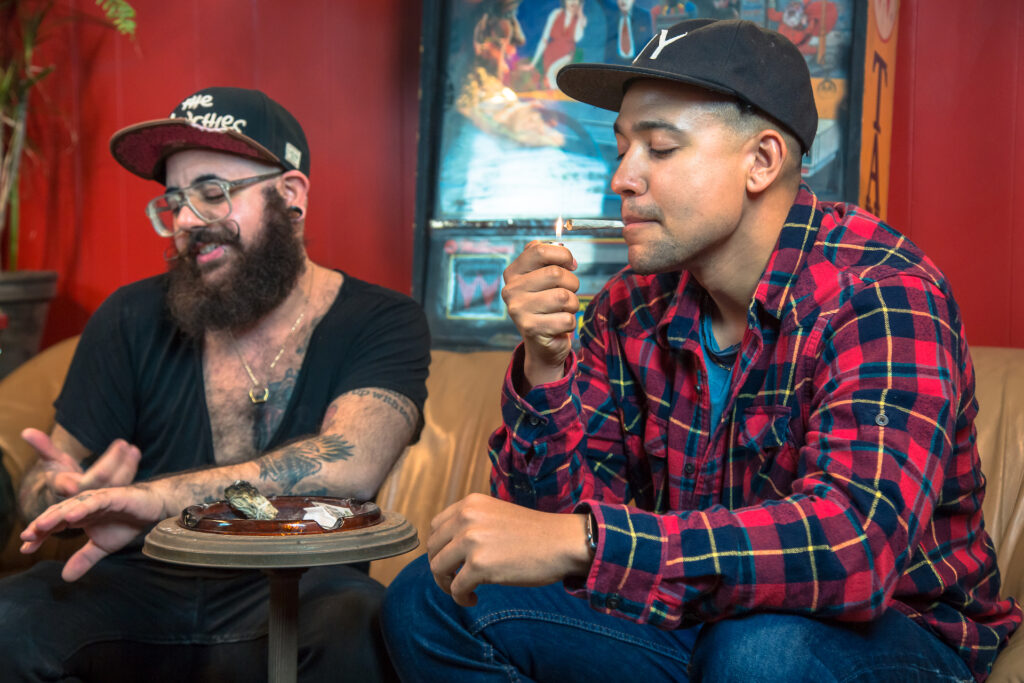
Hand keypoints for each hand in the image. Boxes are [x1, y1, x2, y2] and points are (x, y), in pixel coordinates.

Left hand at [19, 484, 164, 581]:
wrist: (153, 508)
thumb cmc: (126, 523)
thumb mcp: (102, 547)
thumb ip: (83, 558)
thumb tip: (65, 578)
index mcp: (79, 515)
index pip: (54, 524)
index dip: (39, 535)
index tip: (25, 549)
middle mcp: (84, 505)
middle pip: (58, 513)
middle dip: (41, 525)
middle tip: (26, 537)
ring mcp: (98, 499)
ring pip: (72, 505)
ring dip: (56, 514)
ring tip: (41, 526)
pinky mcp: (114, 496)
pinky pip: (96, 501)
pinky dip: (83, 507)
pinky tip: (71, 516)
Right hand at [22, 428, 140, 497]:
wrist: (73, 492)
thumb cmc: (59, 474)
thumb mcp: (50, 461)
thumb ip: (42, 447)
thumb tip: (26, 431)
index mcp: (66, 488)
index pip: (74, 485)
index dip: (75, 481)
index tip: (76, 479)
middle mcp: (85, 495)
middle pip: (102, 480)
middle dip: (112, 462)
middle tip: (123, 443)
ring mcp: (101, 496)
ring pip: (117, 482)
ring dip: (127, 465)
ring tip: (132, 448)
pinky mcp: (113, 494)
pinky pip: (124, 481)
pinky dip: (131, 466)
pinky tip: (135, 452)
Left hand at [427, 493, 591, 606]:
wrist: (562, 542)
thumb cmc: (534, 533)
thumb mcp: (496, 515)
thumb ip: (472, 524)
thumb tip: (448, 548)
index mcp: (470, 504)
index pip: (435, 527)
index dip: (439, 548)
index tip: (451, 561)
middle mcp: (466, 517)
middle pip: (432, 548)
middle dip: (440, 568)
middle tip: (456, 579)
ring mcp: (472, 541)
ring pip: (438, 568)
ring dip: (446, 584)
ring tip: (464, 590)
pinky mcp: (480, 565)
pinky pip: (455, 588)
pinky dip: (461, 597)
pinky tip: (474, 598)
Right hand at [501, 241, 579, 387]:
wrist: (541, 342)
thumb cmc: (546, 304)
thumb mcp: (542, 278)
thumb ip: (548, 258)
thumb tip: (564, 252)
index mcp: (513, 272)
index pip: (539, 250)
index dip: (562, 255)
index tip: (570, 265)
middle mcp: (511, 290)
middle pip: (556, 273)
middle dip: (572, 283)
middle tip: (568, 293)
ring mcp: (519, 310)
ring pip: (564, 297)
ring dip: (573, 305)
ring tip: (563, 310)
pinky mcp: (531, 329)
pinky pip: (567, 319)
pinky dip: (570, 323)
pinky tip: (559, 325)